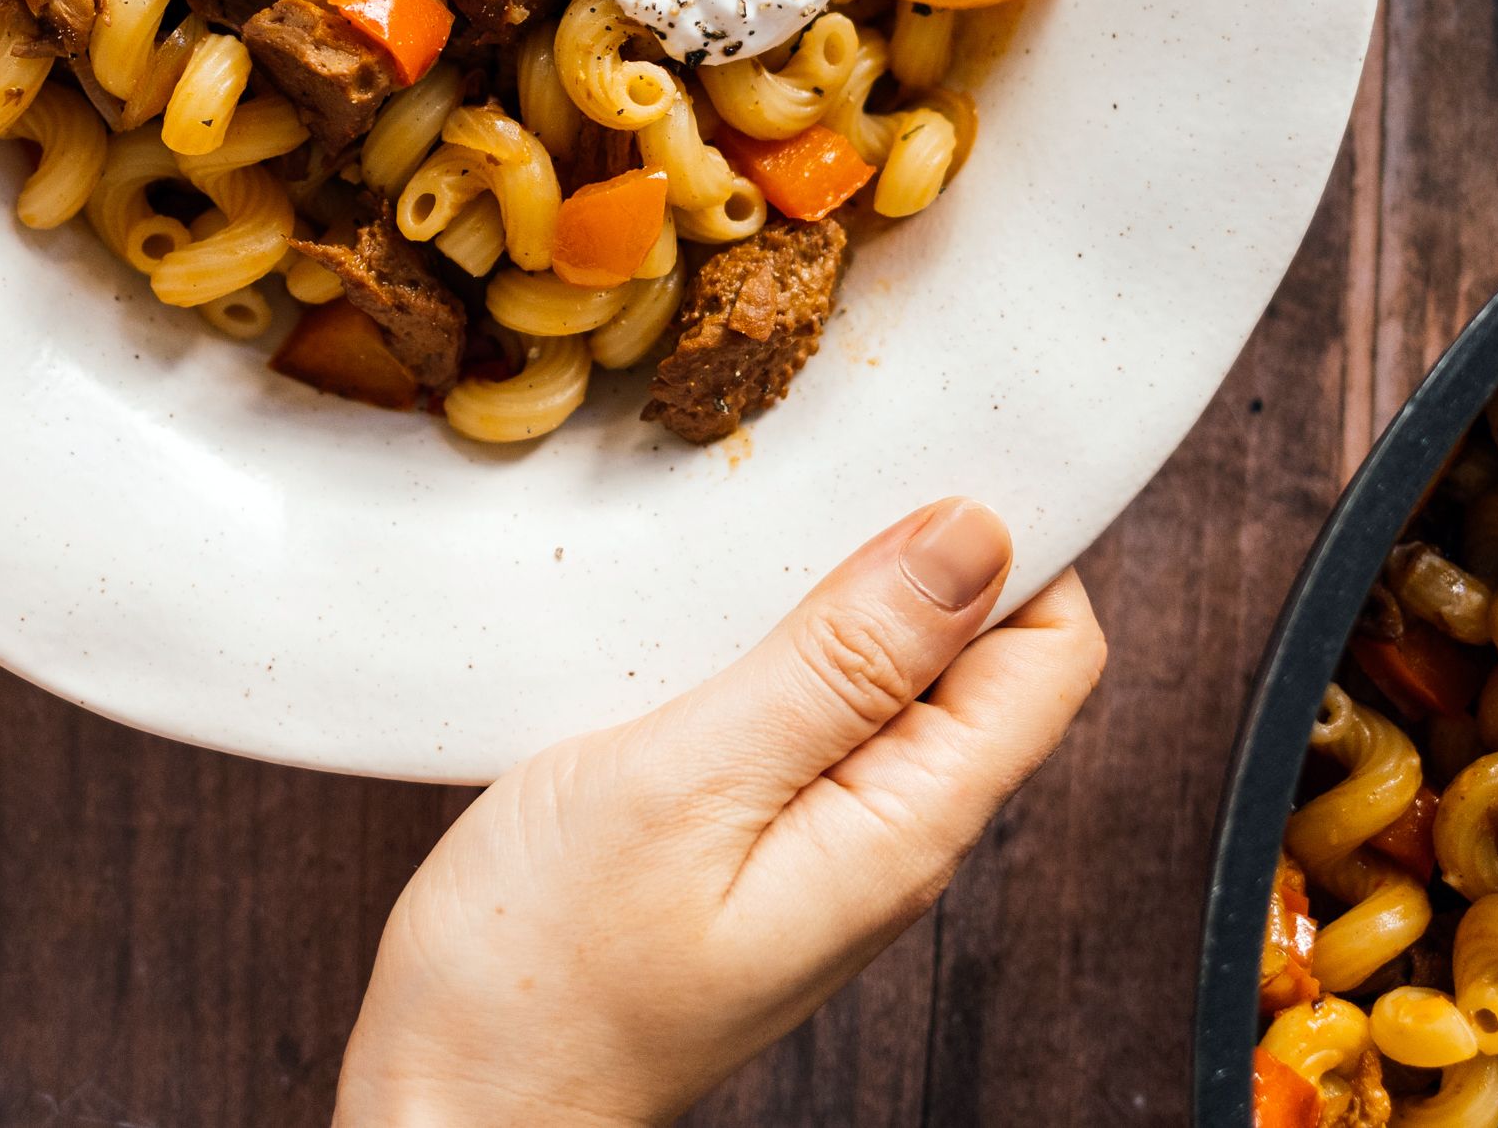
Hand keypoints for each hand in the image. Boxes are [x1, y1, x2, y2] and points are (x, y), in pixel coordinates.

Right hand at [337, 500, 1107, 1127]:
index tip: (930, 436)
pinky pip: (804, 716)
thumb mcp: (684, 782)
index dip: (1019, 534)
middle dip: (917, 543)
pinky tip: (695, 607)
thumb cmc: (539, 979)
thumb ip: (836, 664)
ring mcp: (818, 846)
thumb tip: (976, 540)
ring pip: (882, 677)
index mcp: (905, 825)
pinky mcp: (746, 845)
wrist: (447, 1113)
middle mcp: (887, 838)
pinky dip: (767, 640)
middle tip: (815, 450)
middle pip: (976, 654)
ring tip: (744, 512)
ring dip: (829, 587)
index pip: (1050, 651)